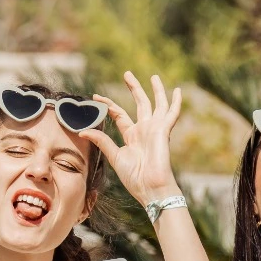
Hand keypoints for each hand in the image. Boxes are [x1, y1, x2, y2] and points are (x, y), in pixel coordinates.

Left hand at [84, 71, 183, 206]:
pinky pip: (172, 113)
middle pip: (139, 104)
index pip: (119, 115)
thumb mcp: (114, 156)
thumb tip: (82, 131)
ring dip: (155, 90)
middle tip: (127, 74)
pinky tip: (178, 91)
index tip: (96, 97)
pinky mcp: (164, 130)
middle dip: (134, 88)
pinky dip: (175, 102)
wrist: (150, 187)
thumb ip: (101, 141)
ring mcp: (155, 129)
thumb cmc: (134, 177)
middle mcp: (144, 130)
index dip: (109, 105)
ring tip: (154, 76)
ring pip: (157, 104)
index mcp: (131, 136)